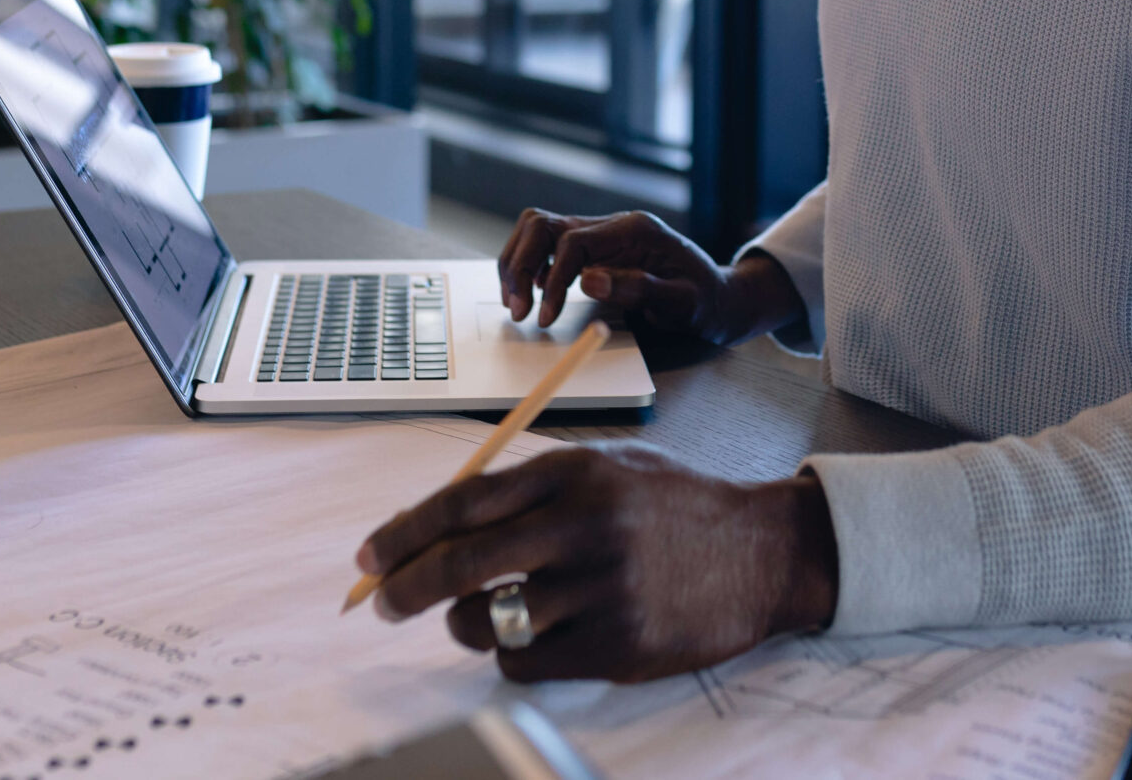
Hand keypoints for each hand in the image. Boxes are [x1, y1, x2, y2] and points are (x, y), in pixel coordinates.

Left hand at [355, 444, 838, 682]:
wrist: (761, 552)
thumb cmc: (671, 508)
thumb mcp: (607, 469)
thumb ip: (531, 489)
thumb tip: (433, 525)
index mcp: (574, 473)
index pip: (462, 502)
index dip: (403, 532)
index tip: (370, 556)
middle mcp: (585, 527)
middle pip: (461, 565)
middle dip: (403, 589)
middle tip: (380, 603)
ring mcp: (603, 590)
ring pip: (488, 621)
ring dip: (465, 624)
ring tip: (478, 615)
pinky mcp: (618, 644)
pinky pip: (526, 663)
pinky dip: (512, 654)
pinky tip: (533, 636)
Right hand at [499, 209, 803, 345]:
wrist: (720, 298)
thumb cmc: (706, 302)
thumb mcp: (682, 303)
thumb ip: (639, 290)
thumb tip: (589, 281)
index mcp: (635, 229)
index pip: (573, 241)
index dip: (550, 279)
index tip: (544, 317)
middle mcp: (614, 224)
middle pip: (544, 224)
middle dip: (521, 264)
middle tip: (516, 310)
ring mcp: (602, 233)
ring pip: (539, 230)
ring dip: (520, 264)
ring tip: (517, 304)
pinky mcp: (595, 247)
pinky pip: (549, 246)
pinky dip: (531, 267)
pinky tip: (533, 295)